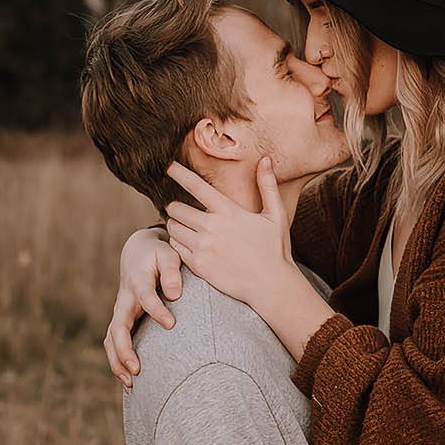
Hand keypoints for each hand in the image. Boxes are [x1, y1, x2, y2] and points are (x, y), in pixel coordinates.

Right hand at [104, 226, 182, 386]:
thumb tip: (175, 295)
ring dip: (117, 361)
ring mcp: (120, 312)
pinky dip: (118, 362)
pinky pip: (114, 343)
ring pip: (111, 339)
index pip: (145, 297)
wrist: (138, 253)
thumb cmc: (158, 255)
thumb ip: (172, 272)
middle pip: (117, 326)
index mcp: (137, 281)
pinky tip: (129, 381)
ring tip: (131, 382)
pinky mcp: (122, 321)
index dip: (156, 310)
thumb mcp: (168, 255)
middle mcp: (125, 300)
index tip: (171, 324)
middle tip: (137, 369)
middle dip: (124, 349)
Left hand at [164, 157, 293, 302]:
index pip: (196, 186)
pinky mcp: (198, 265)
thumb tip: (265, 159)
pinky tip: (190, 244)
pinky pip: (175, 248)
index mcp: (229, 212)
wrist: (272, 285)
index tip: (168, 166)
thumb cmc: (275, 249)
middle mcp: (212, 228)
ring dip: (175, 225)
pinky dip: (178, 243)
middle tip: (182, 210)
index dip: (179, 173)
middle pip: (176, 208)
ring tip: (186, 228)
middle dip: (176, 207)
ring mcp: (203, 248)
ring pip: (172, 228)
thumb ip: (267, 185)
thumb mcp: (275, 215)